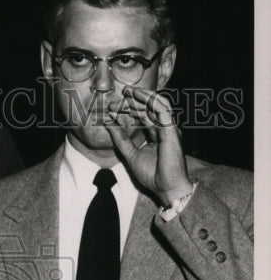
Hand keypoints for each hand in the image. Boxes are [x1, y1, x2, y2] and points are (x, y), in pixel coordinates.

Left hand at [105, 85, 192, 205]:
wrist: (166, 188)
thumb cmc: (153, 175)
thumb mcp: (130, 154)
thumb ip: (120, 139)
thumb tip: (108, 123)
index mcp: (158, 134)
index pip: (143, 116)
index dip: (128, 110)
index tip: (111, 109)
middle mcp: (165, 128)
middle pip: (148, 109)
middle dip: (131, 102)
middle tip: (114, 101)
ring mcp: (170, 128)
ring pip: (156, 104)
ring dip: (141, 96)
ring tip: (126, 92)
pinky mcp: (171, 129)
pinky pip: (162, 108)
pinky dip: (150, 100)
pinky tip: (138, 95)